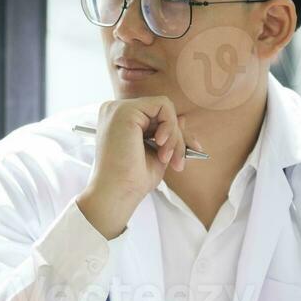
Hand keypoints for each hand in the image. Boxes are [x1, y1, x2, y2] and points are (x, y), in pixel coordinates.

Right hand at [76, 96, 202, 238]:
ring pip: (165, 109)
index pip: (154, 117)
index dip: (174, 134)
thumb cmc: (132, 180)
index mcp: (119, 121)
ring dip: (174, 136)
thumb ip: (168, 135)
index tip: (184, 155)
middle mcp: (116, 111)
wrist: (116, 193)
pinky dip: (170, 126)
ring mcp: (119, 109)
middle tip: (178, 161)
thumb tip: (182, 118)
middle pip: (161, 112)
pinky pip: (163, 106)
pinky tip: (160, 144)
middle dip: (178, 137)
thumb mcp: (157, 154)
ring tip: (167, 158)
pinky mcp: (125, 110)